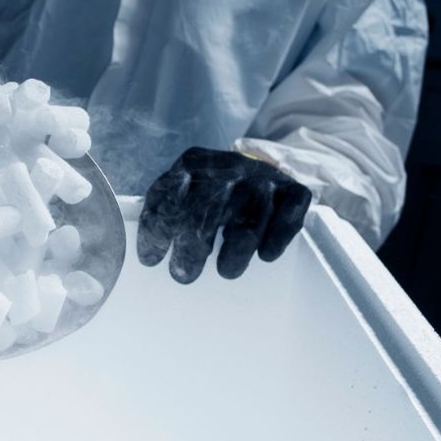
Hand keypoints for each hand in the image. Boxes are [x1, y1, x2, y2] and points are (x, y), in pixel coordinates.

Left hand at [138, 148, 311, 281]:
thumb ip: (163, 212)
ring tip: (225, 272)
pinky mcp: (293, 191)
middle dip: (190, 250)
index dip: (156, 232)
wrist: (263, 164)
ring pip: (246, 224)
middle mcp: (227, 168)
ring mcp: (261, 179)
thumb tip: (147, 256)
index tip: (151, 260)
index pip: (168, 198)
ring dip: (234, 254)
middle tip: (182, 276)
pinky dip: (275, 241)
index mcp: (192, 165)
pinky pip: (286, 219)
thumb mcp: (183, 188)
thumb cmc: (212, 190)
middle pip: (204, 213)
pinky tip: (265, 256)